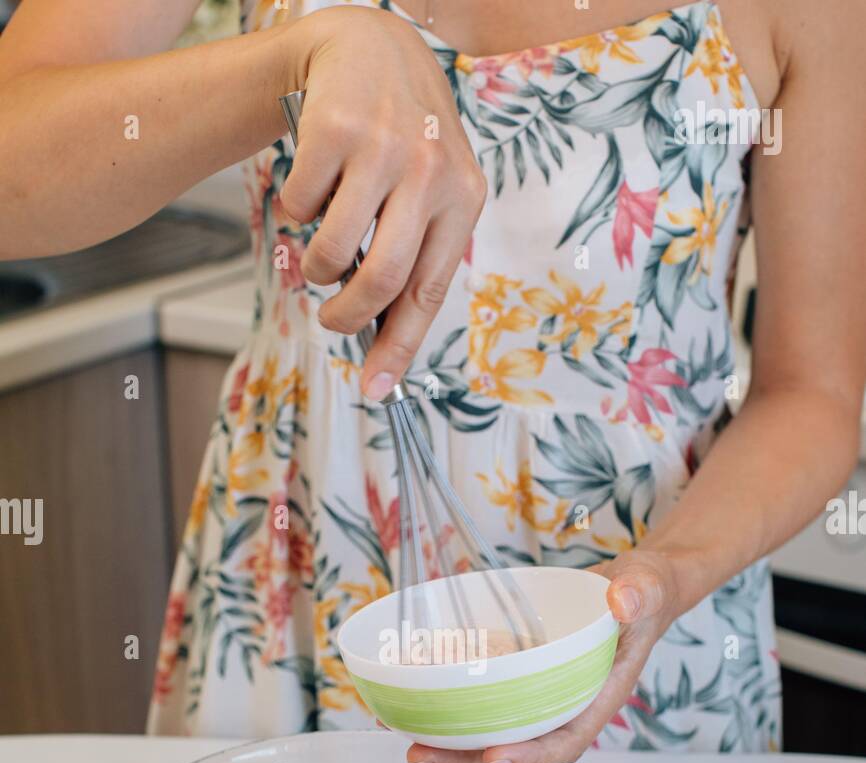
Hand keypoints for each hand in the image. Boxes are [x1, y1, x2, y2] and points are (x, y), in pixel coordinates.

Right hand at [279, 6, 485, 399]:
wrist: (369, 47)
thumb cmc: (400, 139)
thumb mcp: (431, 190)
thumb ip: (416, 256)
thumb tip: (385, 344)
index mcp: (463, 197)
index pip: (429, 291)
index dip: (398, 347)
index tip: (375, 386)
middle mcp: (431, 171)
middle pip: (381, 280)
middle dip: (345, 315)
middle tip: (331, 318)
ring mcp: (384, 146)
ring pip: (334, 250)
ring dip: (314, 266)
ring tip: (320, 248)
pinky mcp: (335, 127)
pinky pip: (300, 207)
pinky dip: (294, 212)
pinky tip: (312, 186)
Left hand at [407, 551, 682, 762]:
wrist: (635, 587)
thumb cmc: (646, 593)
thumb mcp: (647, 587)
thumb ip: (640, 593)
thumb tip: (621, 601)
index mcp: (598, 698)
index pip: (565, 741)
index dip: (531, 755)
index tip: (494, 756)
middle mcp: (565, 704)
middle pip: (516, 745)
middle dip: (469, 757)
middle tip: (421, 755)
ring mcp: (540, 691)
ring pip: (495, 726)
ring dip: (452, 739)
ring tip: (405, 740)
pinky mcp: (522, 673)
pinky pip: (487, 695)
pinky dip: (453, 701)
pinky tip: (415, 698)